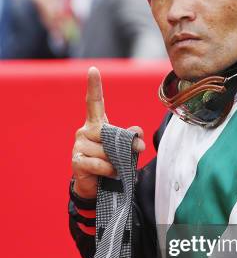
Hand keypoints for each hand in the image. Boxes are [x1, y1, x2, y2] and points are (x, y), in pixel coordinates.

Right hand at [72, 67, 144, 198]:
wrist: (96, 187)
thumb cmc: (111, 164)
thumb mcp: (125, 150)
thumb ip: (132, 139)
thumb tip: (138, 135)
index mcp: (96, 124)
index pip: (94, 102)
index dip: (94, 86)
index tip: (93, 70)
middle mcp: (84, 131)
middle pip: (110, 134)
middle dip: (124, 147)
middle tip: (128, 156)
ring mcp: (79, 145)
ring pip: (107, 151)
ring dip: (115, 162)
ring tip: (112, 167)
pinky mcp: (77, 161)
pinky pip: (101, 164)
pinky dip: (109, 171)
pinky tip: (108, 174)